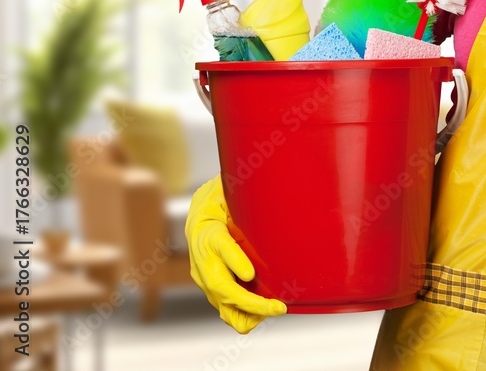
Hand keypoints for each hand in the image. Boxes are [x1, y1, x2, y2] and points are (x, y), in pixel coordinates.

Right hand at [185, 175, 286, 332]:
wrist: (202, 211)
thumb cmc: (225, 200)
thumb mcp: (232, 190)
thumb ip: (246, 189)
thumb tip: (273, 172)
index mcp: (208, 231)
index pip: (218, 246)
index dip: (234, 261)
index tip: (251, 274)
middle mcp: (202, 258)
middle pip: (221, 286)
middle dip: (250, 301)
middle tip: (279, 306)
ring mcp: (204, 275)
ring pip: (221, 304)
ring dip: (247, 314)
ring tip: (274, 312)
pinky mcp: (211, 286)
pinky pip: (224, 308)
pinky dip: (244, 316)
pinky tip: (263, 315)